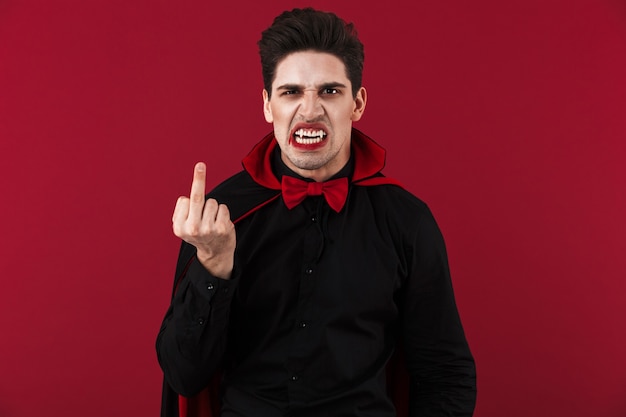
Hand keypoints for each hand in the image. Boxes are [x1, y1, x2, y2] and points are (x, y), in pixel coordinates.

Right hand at [172, 162, 235, 278]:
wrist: (215, 254)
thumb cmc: (198, 233)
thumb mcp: (184, 225)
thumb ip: (182, 211)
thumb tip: (185, 198)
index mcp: (179, 227)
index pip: (185, 200)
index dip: (189, 201)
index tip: (189, 200)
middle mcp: (193, 229)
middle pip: (196, 197)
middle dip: (198, 179)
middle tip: (200, 164)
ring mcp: (208, 229)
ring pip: (212, 202)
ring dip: (213, 208)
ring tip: (212, 221)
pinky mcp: (222, 229)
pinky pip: (223, 207)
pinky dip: (223, 212)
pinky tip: (220, 223)